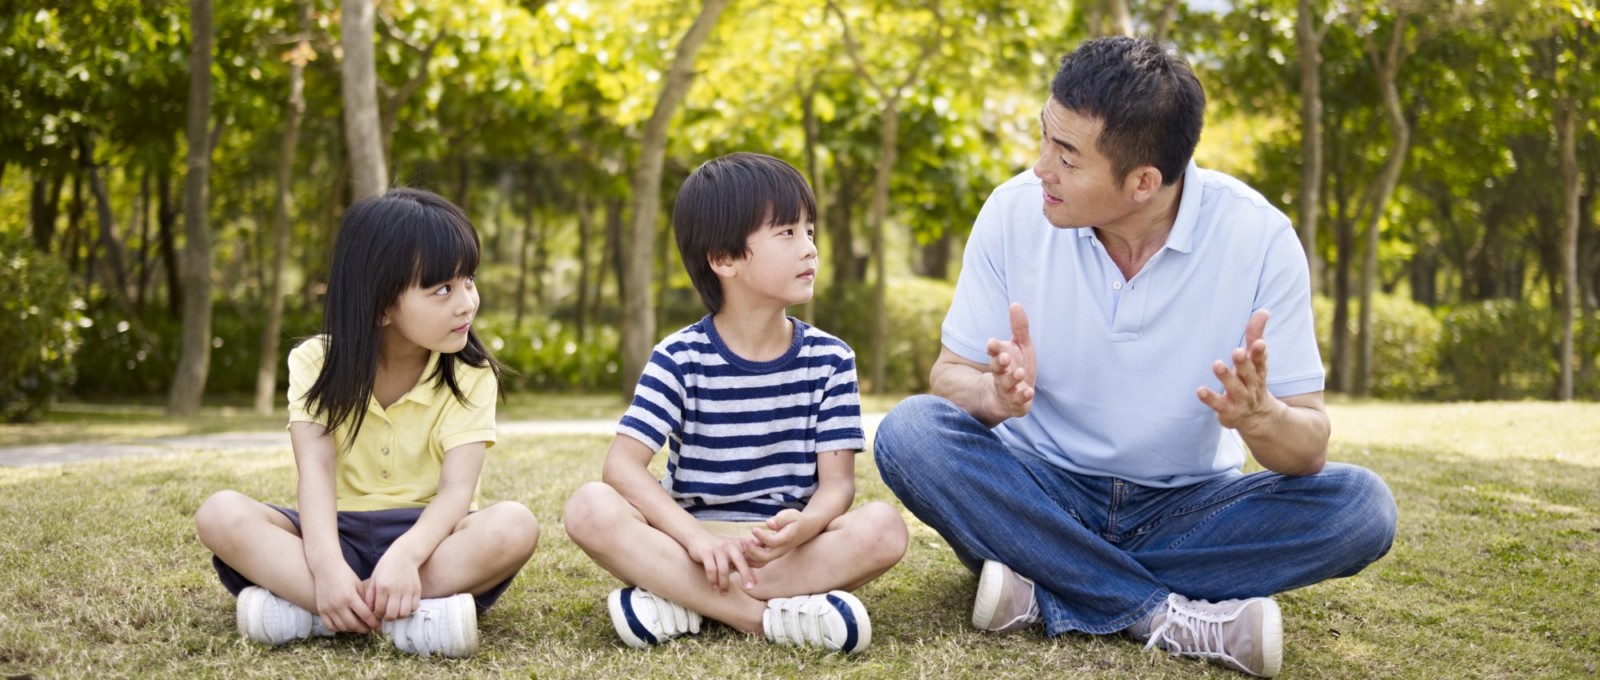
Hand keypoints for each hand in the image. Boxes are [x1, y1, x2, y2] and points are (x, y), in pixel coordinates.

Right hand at [312, 562, 380, 632]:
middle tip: (370, 628)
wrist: (326, 569)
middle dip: (364, 629)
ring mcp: (328, 609)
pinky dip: (338, 629)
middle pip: (354, 624)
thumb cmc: (346, 575)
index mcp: (350, 597)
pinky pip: (330, 626)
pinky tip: (345, 626)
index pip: (365, 615)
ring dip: (352, 630)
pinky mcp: (321, 610)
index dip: (373, 623)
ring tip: (359, 627)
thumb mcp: (358, 585)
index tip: (378, 626)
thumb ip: (365, 600)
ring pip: (342, 627)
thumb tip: (372, 615)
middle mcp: (338, 604)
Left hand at [364, 550, 422, 620]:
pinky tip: (404, 606)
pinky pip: (414, 608)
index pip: (379, 610)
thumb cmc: (386, 567)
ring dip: (399, 616)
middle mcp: (396, 590)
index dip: (377, 615)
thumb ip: (370, 596)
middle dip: (388, 618)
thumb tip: (370, 612)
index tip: (377, 613)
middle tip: (386, 615)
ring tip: (396, 612)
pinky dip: (409, 611)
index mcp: (383, 587)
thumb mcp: (374, 579)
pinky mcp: (417, 590)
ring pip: (404, 613)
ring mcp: (408, 590)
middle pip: (392, 615)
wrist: (404, 555)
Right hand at [685, 531, 755, 592]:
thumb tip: (756, 582)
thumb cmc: (719, 549)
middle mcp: (730, 546)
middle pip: (740, 561)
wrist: (697, 536)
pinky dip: (713, 579)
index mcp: (739, 546)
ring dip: (724, 583)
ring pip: (723, 568)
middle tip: (749, 588)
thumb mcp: (733, 555)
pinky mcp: (705, 552)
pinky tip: (714, 586)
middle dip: (746, 574)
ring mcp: (717, 549)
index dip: (754, 569)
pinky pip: (711, 568)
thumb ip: (744, 566)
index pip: (750, 558)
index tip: (754, 585)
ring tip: (724, 593)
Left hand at [742, 509, 806, 567]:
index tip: (753, 529)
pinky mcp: (772, 555)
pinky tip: (742, 549)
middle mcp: (781, 550)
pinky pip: (759, 561)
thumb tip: (768, 524)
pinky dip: (749, 558)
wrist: (806, 529)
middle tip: (742, 540)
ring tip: (741, 544)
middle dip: (751, 551)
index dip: (761, 537)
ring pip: (761, 562)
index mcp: (787, 538)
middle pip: (765, 557)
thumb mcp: (790, 515)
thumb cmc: (796, 520)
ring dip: (749, 556)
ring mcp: (777, 554)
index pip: (773, 542)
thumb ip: (779, 519)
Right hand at [985, 303, 1036, 419]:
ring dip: (1011, 379)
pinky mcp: (1015, 405)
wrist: (1004, 398)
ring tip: (1019, 373)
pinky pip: (1017, 403)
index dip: (994, 348)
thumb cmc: (1014, 367)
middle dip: (1000, 363)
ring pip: (1006, 385)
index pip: (994, 352)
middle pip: (997, 369)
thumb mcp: (1019, 346)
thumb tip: (1015, 304)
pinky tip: (1028, 392)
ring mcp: (1007, 391)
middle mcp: (1001, 375)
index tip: (992, 343)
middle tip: (1004, 358)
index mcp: (1000, 359)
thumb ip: (1019, 328)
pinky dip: (1022, 399)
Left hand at [1198, 309, 1281, 430]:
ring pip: (1235, 388)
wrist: (1259, 417)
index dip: (1260, 352)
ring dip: (1226, 377)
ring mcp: (1241, 399)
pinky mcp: (1228, 411)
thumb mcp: (1256, 360)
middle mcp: (1251, 385)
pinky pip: (1219, 404)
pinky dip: (1210, 398)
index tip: (1259, 343)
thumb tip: (1264, 311)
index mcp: (1258, 371)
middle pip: (1249, 373)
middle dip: (1244, 363)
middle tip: (1237, 351)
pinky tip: (1200, 390)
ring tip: (1217, 364)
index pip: (1261, 360)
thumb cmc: (1253, 380)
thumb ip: (1255, 335)